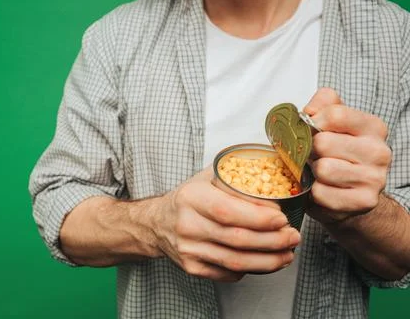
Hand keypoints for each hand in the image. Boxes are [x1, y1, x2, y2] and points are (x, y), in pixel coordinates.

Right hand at [154, 167, 300, 281]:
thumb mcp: (205, 178)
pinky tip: (264, 261)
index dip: (259, 217)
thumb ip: (235, 177)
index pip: (228, 210)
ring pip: (235, 261)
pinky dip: (251, 269)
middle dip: (272, 241)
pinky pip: (227, 273)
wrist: (157, 223)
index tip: (282, 218)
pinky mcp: (192, 267)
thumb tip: (274, 176)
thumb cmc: (188, 198)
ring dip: (268, 260)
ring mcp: (188, 249)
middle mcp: (187, 224)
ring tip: (287, 254)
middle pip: (237, 239)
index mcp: (191, 197)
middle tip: (292, 237)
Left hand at [303, 88, 391, 222]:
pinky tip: (321, 188)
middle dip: (310, 150)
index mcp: (373, 127)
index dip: (311, 122)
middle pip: (324, 142)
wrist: (352, 194)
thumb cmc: (337, 154)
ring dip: (312, 172)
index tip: (308, 130)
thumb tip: (309, 111)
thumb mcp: (332, 123)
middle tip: (312, 156)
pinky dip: (314, 192)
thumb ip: (322, 105)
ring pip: (323, 169)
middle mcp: (378, 151)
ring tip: (317, 172)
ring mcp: (374, 179)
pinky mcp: (363, 201)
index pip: (335, 114)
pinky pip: (321, 193)